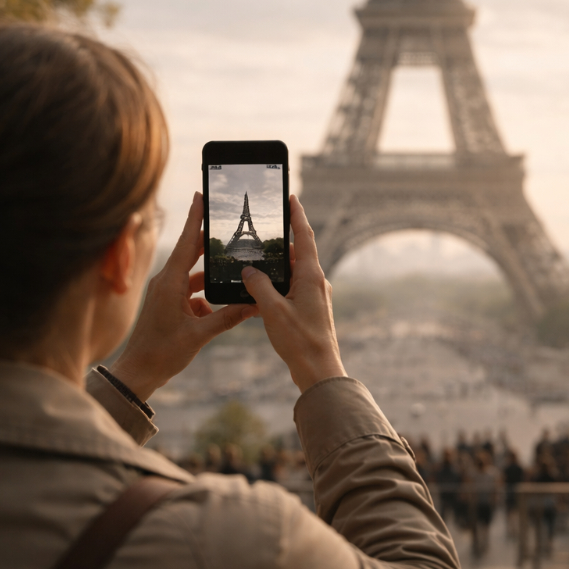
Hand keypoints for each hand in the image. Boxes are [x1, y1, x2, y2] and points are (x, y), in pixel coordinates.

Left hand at [111, 192, 255, 398]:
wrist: (138, 373)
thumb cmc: (162, 353)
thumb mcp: (199, 335)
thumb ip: (228, 317)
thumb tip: (254, 305)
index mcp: (170, 283)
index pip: (187, 242)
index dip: (195, 218)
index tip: (200, 195)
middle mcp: (166, 283)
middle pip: (191, 254)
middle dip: (210, 244)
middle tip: (229, 229)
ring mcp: (165, 293)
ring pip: (193, 277)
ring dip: (210, 279)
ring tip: (231, 277)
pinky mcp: (167, 305)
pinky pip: (190, 294)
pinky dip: (204, 300)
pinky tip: (216, 313)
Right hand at [240, 195, 345, 392]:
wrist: (319, 370)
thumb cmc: (299, 340)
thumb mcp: (272, 310)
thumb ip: (259, 286)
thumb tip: (249, 271)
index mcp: (311, 276)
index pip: (305, 236)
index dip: (297, 215)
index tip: (291, 197)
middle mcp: (316, 282)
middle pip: (298, 253)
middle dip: (281, 243)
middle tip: (263, 233)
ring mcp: (316, 296)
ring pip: (295, 272)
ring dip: (278, 267)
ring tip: (258, 263)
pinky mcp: (311, 309)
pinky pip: (294, 288)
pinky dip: (280, 284)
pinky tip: (263, 292)